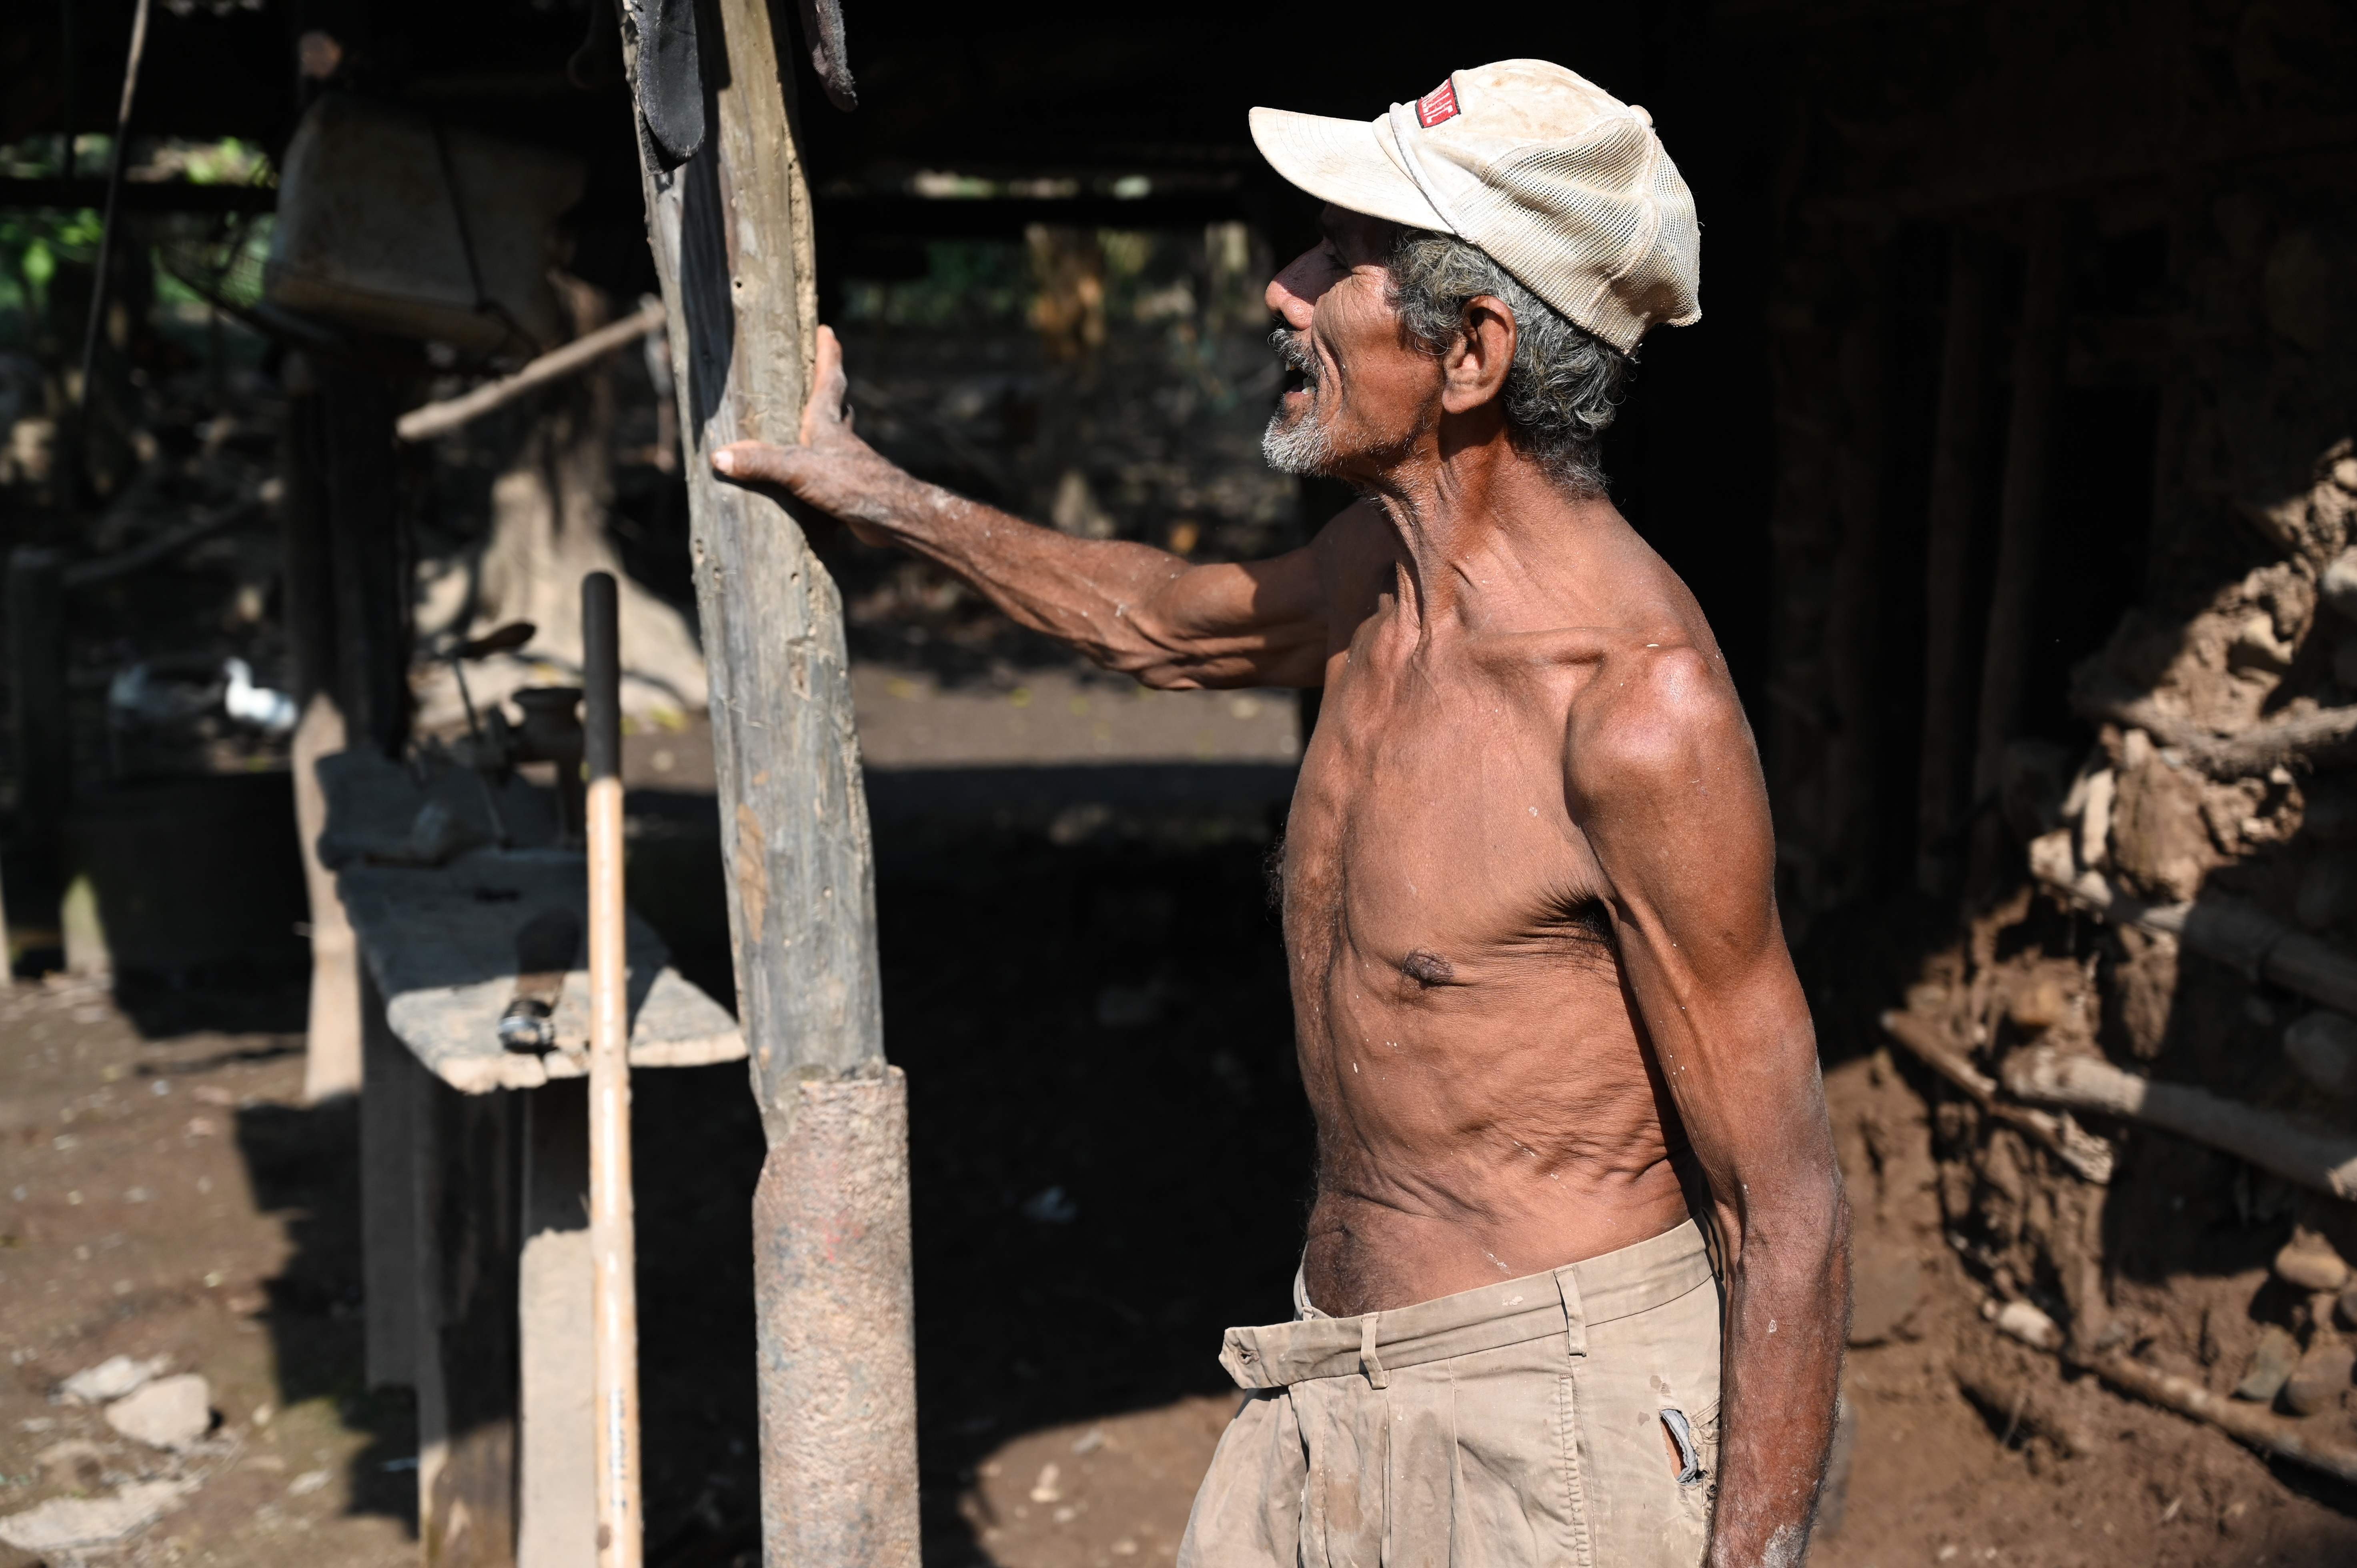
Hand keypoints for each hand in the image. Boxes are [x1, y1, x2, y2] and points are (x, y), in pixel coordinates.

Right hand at [710, 326, 902, 544]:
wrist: (891, 517)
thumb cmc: (850, 484)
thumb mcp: (798, 469)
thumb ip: (761, 462)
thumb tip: (720, 457)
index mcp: (827, 424)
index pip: (829, 379)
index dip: (827, 353)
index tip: (827, 330)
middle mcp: (840, 439)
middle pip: (836, 406)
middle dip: (827, 388)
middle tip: (820, 374)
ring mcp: (847, 464)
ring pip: (835, 438)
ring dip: (823, 429)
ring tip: (806, 426)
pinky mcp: (848, 489)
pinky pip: (829, 471)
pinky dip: (817, 469)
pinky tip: (805, 480)